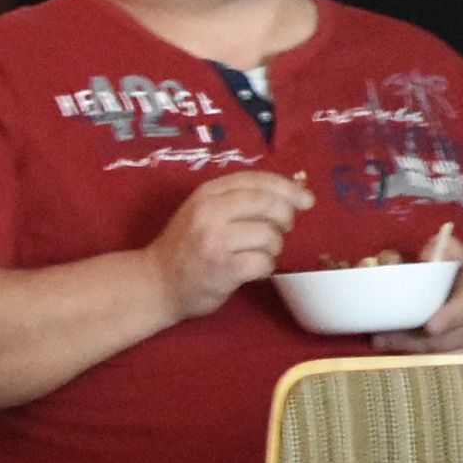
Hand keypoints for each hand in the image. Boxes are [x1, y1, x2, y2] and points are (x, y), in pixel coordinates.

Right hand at [143, 169, 310, 320]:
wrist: (156, 282)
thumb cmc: (187, 246)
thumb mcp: (204, 211)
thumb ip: (238, 199)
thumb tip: (292, 196)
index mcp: (208, 193)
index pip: (257, 181)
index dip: (288, 188)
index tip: (307, 200)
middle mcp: (210, 212)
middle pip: (269, 205)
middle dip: (285, 218)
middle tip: (281, 229)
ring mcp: (215, 240)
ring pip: (270, 235)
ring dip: (273, 248)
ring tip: (256, 254)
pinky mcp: (223, 268)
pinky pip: (264, 263)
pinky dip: (265, 268)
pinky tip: (251, 270)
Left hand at [380, 229, 462, 353]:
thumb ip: (449, 250)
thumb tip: (427, 253)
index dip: (450, 317)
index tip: (431, 326)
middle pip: (447, 339)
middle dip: (413, 339)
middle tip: (381, 337)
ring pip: (441, 357)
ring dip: (410, 351)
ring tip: (382, 343)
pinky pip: (442, 367)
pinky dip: (418, 362)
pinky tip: (396, 356)